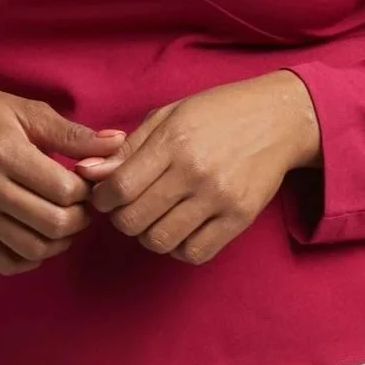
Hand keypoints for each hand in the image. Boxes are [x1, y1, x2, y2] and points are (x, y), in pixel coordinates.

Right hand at [0, 84, 125, 275]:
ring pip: (32, 249)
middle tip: (83, 206)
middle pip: (53, 225)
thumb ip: (72, 133)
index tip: (88, 182)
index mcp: (4, 152)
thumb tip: (118, 142)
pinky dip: (30, 259)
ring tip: (65, 221)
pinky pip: (4, 263)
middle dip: (80, 220)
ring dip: (60, 242)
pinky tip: (40, 238)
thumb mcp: (27, 111)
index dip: (88, 192)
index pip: (64, 191)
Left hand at [71, 70, 321, 264]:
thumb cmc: (216, 112)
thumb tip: (87, 173)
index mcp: (173, 141)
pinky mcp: (239, 218)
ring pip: (160, 241)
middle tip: (126, 207)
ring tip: (153, 215)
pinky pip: (194, 253)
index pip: (119, 187)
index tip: (103, 196)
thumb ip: (127, 147)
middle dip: (120, 219)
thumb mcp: (168, 115)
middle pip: (134, 220)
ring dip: (147, 234)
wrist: (277, 118)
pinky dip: (178, 247)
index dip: (101, 199)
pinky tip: (178, 226)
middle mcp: (195, 172)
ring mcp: (219, 198)